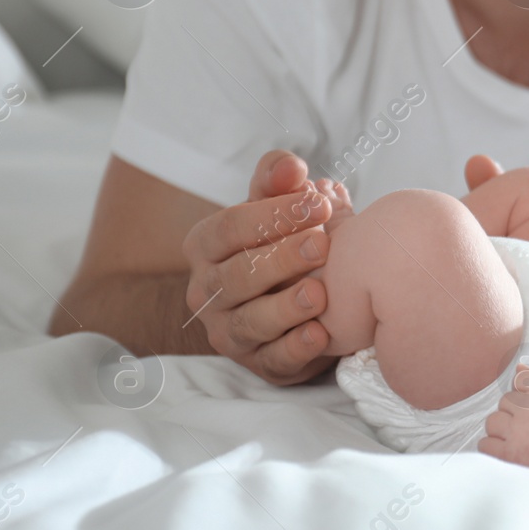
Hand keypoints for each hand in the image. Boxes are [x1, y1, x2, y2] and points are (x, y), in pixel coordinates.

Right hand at [180, 150, 349, 384]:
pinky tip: (321, 334)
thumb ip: (277, 182)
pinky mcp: (259, 363)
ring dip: (286, 308)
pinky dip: (296, 349)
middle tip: (323, 245)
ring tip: (319, 292)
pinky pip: (273, 359)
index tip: (317, 205)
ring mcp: (229, 331)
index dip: (272, 215)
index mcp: (205, 247)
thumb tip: (291, 166)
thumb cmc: (277, 245)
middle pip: (237, 277)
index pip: (228, 228)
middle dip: (281, 260)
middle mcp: (208, 291)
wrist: (287, 302)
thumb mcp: (273, 208)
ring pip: (250, 322)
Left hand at [479, 366, 528, 471]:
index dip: (525, 395)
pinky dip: (492, 445)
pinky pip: (486, 444)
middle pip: (503, 403)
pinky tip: (507, 448)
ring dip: (501, 428)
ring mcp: (518, 436)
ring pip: (492, 422)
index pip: (518, 383)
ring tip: (517, 437)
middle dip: (513, 411)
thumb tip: (518, 367)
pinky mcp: (510, 456)